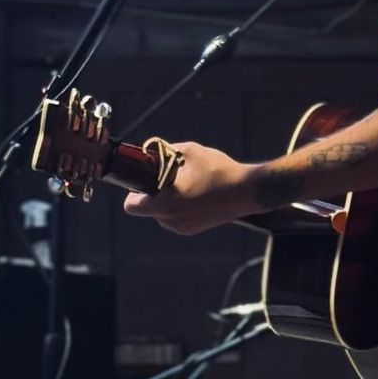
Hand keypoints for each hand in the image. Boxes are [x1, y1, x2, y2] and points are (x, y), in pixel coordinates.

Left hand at [120, 141, 259, 235]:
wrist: (246, 191)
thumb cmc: (218, 170)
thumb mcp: (190, 151)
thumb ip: (166, 150)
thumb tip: (153, 149)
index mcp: (163, 202)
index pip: (131, 206)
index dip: (133, 192)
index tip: (145, 181)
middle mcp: (169, 219)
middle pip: (147, 208)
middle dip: (153, 194)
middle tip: (169, 178)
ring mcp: (181, 227)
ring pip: (162, 214)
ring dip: (167, 201)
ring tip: (186, 185)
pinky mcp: (193, 230)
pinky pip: (176, 219)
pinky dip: (180, 208)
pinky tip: (195, 195)